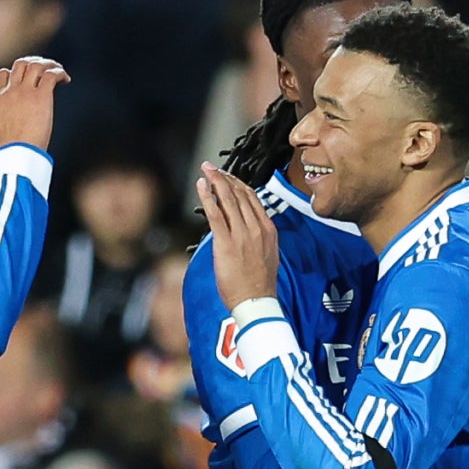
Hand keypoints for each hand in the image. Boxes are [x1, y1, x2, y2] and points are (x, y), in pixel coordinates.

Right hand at [0, 56, 68, 159]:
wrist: (12, 157)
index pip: (3, 75)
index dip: (14, 74)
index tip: (25, 81)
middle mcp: (9, 92)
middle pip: (20, 64)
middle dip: (33, 63)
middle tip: (44, 71)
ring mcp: (25, 93)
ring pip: (36, 65)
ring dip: (48, 65)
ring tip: (57, 71)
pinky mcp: (41, 98)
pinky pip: (51, 75)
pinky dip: (59, 73)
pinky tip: (65, 79)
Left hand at [197, 162, 281, 307]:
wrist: (257, 301)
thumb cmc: (259, 284)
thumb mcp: (267, 255)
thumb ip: (258, 238)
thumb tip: (246, 232)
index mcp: (267, 229)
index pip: (252, 198)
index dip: (238, 184)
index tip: (227, 177)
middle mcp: (256, 227)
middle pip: (240, 194)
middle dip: (224, 177)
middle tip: (212, 167)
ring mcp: (242, 234)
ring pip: (228, 199)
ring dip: (215, 181)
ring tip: (206, 170)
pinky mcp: (226, 243)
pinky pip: (216, 214)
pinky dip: (208, 197)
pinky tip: (201, 186)